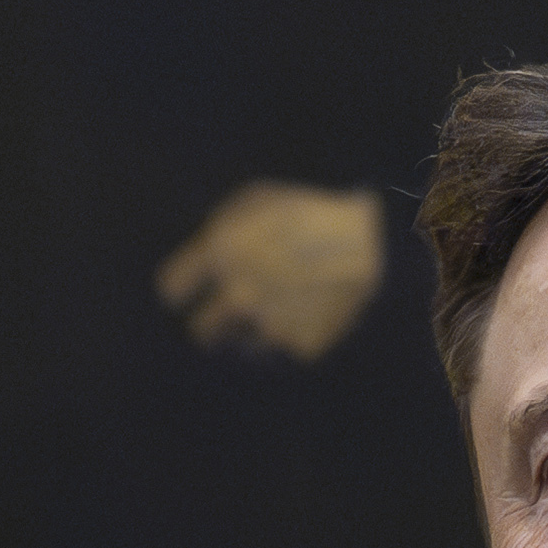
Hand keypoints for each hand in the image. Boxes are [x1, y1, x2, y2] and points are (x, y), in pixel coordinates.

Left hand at [157, 181, 387, 362]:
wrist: (376, 242)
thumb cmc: (312, 210)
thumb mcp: (257, 200)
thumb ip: (221, 230)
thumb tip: (205, 253)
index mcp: (221, 254)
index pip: (171, 290)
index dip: (182, 288)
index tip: (192, 289)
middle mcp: (237, 297)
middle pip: (200, 332)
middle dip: (210, 321)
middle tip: (228, 310)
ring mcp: (269, 327)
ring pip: (242, 345)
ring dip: (250, 332)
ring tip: (277, 308)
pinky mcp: (300, 347)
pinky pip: (284, 347)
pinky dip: (290, 335)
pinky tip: (309, 311)